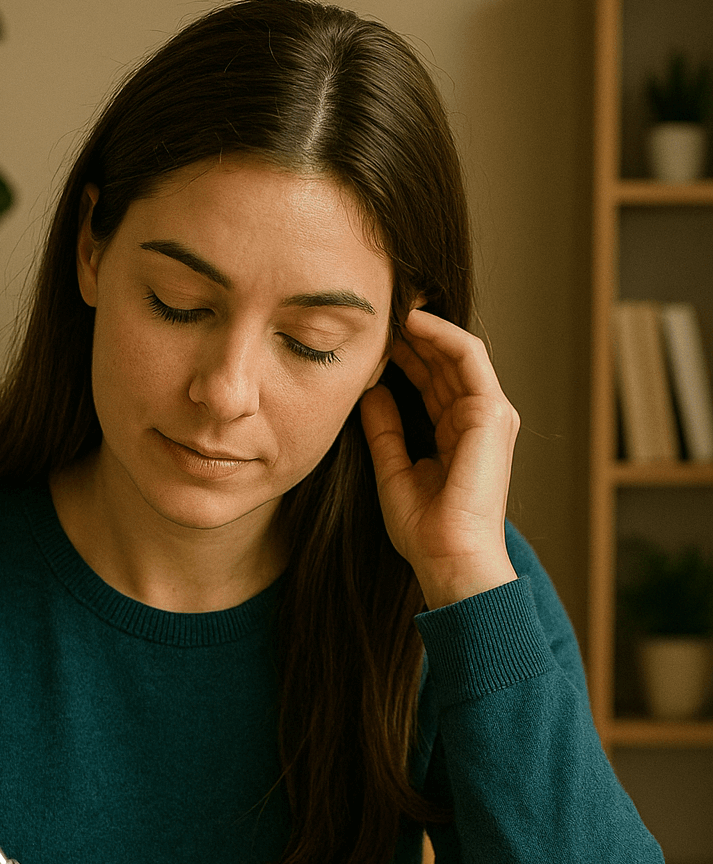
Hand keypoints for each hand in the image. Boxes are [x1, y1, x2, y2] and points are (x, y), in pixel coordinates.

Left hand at [360, 309, 519, 609]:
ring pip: (456, 353)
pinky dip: (442, 335)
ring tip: (392, 307)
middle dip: (413, 336)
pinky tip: (412, 323)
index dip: (404, 357)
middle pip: (443, 364)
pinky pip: (468, 358)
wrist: (448, 556)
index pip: (431, 383)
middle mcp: (476, 421)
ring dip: (425, 328)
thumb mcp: (392, 469)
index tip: (371, 339)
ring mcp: (489, 415)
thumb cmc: (424, 529)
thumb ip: (384, 429)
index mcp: (456, 436)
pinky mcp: (492, 413)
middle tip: (379, 310)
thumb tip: (371, 390)